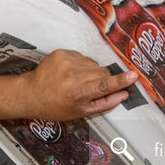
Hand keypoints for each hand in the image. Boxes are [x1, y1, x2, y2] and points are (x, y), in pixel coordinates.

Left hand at [17, 49, 136, 119]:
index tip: (134, 75)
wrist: (30, 93)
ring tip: (76, 81)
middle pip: (103, 72)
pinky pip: (82, 56)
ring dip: (91, 72)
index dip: (121, 81)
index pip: (105, 85)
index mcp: (78, 92)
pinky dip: (80, 65)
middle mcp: (73, 75)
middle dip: (102, 80)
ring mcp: (67, 61)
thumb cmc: (54, 106)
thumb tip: (123, 95)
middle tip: (90, 89)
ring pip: (94, 64)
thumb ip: (104, 103)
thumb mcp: (79, 112)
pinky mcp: (62, 53)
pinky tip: (70, 73)